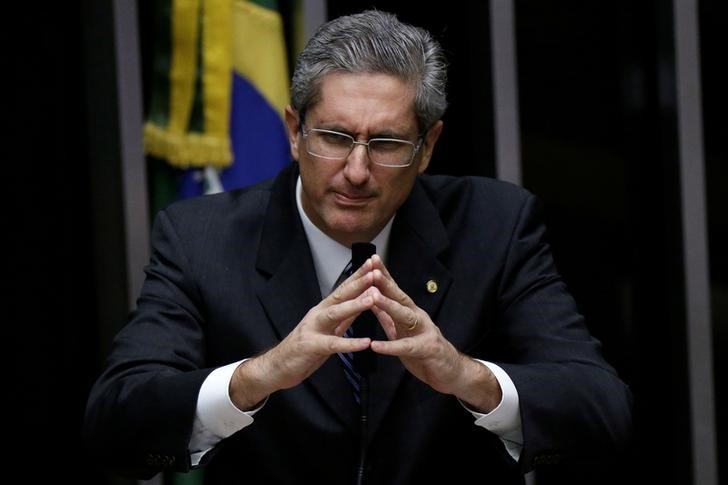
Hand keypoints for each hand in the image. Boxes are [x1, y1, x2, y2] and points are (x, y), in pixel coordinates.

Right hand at [229, 261, 375, 409]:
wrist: (277, 366)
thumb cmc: (305, 347)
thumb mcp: (328, 328)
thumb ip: (345, 316)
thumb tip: (363, 301)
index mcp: (323, 309)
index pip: (343, 289)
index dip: (358, 276)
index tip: (373, 263)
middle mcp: (318, 314)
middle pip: (340, 295)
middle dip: (358, 283)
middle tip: (375, 272)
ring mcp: (313, 329)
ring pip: (335, 314)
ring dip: (354, 305)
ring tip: (373, 298)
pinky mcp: (311, 347)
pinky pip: (333, 344)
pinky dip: (350, 343)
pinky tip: (365, 342)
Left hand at [368, 255, 501, 411]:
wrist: (451, 372)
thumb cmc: (424, 351)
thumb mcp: (402, 332)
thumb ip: (387, 317)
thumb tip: (371, 299)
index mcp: (410, 312)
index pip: (395, 291)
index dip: (384, 276)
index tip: (371, 260)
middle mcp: (418, 317)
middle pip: (400, 297)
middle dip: (385, 283)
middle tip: (372, 270)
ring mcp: (424, 332)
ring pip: (405, 316)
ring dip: (388, 305)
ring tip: (372, 296)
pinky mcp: (426, 350)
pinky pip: (406, 347)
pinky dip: (390, 346)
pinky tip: (375, 345)